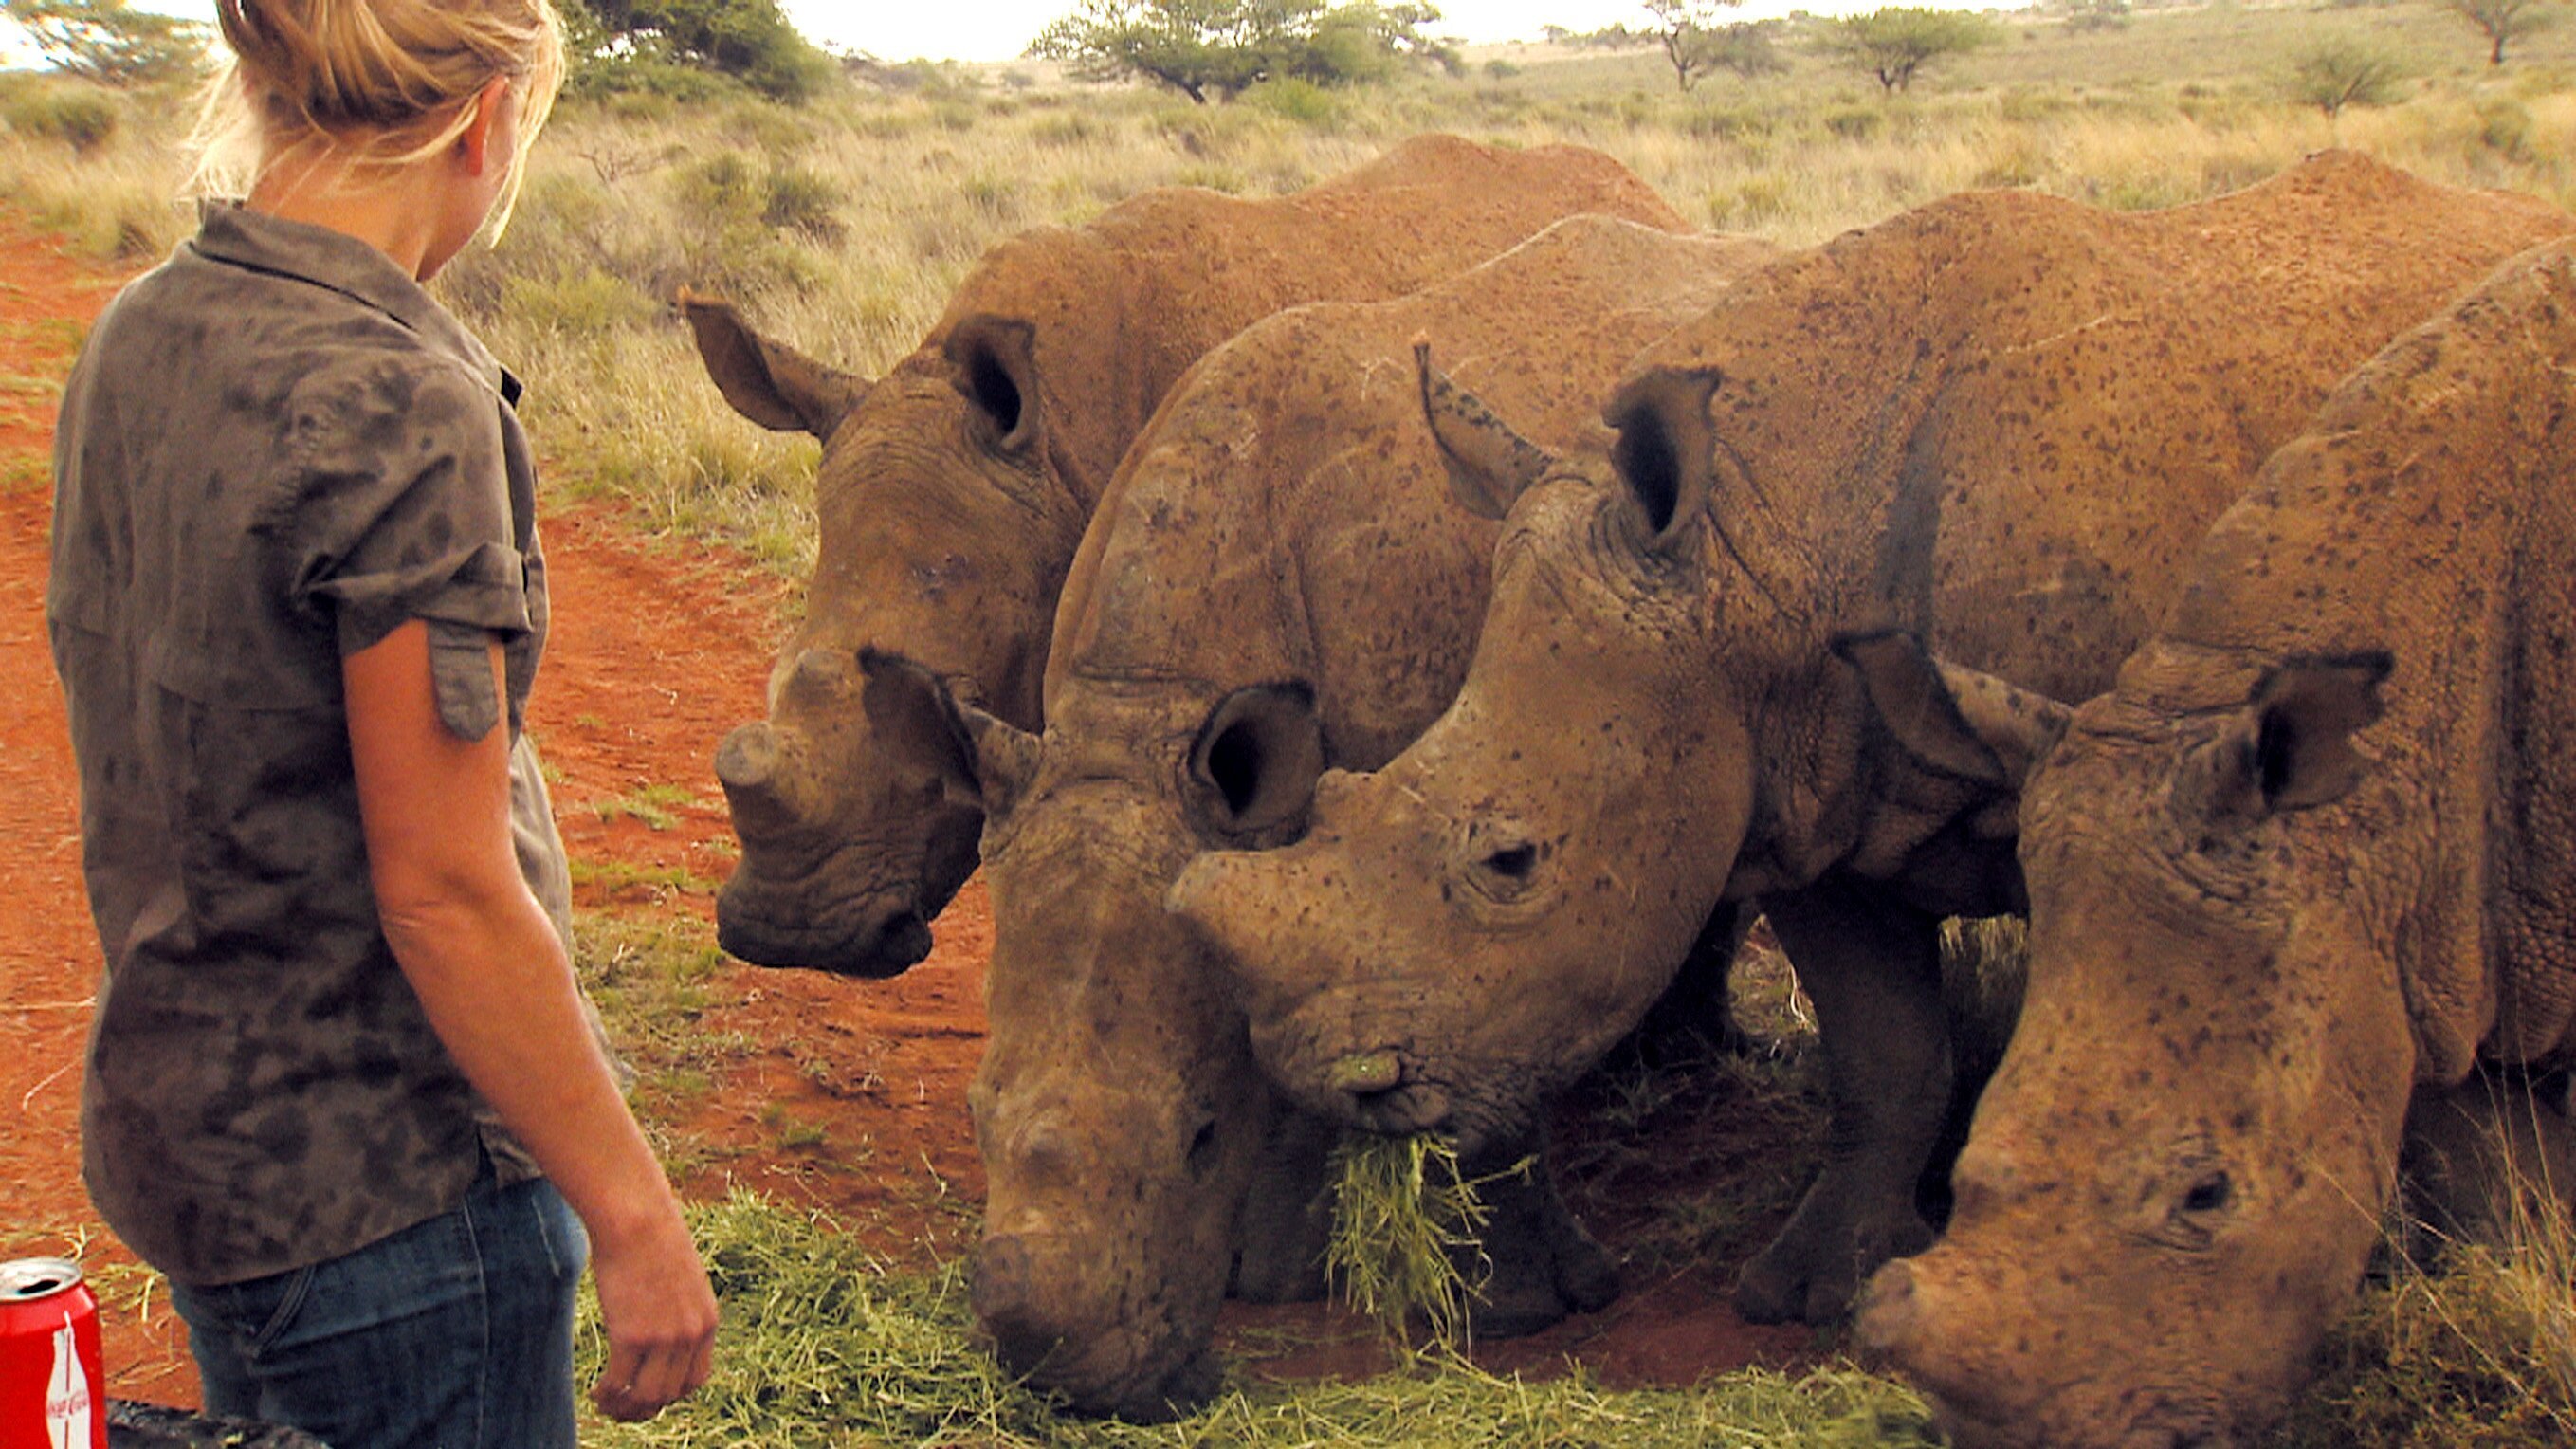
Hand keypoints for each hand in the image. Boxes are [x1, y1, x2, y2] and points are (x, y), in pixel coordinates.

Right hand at [587, 1201, 718, 1421]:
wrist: (637, 1218)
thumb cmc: (653, 1242)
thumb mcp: (682, 1280)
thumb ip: (680, 1310)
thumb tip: (663, 1333)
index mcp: (707, 1321)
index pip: (695, 1380)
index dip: (671, 1393)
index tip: (649, 1393)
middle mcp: (691, 1334)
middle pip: (670, 1394)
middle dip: (644, 1408)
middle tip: (622, 1406)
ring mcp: (663, 1337)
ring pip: (646, 1397)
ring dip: (624, 1409)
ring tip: (607, 1404)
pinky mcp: (631, 1336)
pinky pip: (619, 1384)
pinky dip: (607, 1396)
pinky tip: (596, 1392)